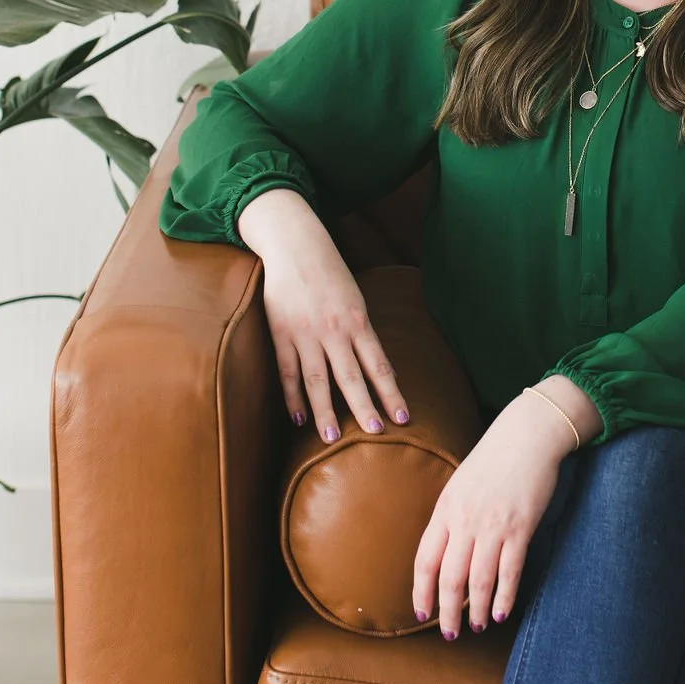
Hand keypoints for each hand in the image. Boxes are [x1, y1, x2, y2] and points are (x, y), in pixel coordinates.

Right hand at [237, 189, 410, 440]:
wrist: (296, 245)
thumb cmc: (331, 275)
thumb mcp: (356, 301)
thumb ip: (365, 336)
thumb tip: (383, 372)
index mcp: (358, 320)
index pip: (379, 364)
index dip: (391, 392)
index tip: (403, 418)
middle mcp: (333, 330)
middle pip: (351, 377)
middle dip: (364, 406)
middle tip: (375, 433)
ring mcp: (305, 333)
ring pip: (317, 380)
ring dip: (325, 410)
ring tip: (332, 438)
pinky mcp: (281, 333)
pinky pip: (288, 371)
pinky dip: (293, 397)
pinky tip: (298, 419)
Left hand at [412, 391, 573, 637]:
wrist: (528, 434)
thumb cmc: (493, 457)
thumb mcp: (460, 483)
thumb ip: (451, 516)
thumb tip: (444, 553)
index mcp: (446, 507)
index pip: (425, 559)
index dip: (421, 591)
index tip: (421, 613)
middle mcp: (465, 519)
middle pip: (450, 577)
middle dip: (448, 611)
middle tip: (450, 633)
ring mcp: (494, 525)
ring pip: (480, 580)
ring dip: (477, 610)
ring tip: (477, 626)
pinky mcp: (521, 527)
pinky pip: (510, 572)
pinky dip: (504, 597)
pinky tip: (501, 612)